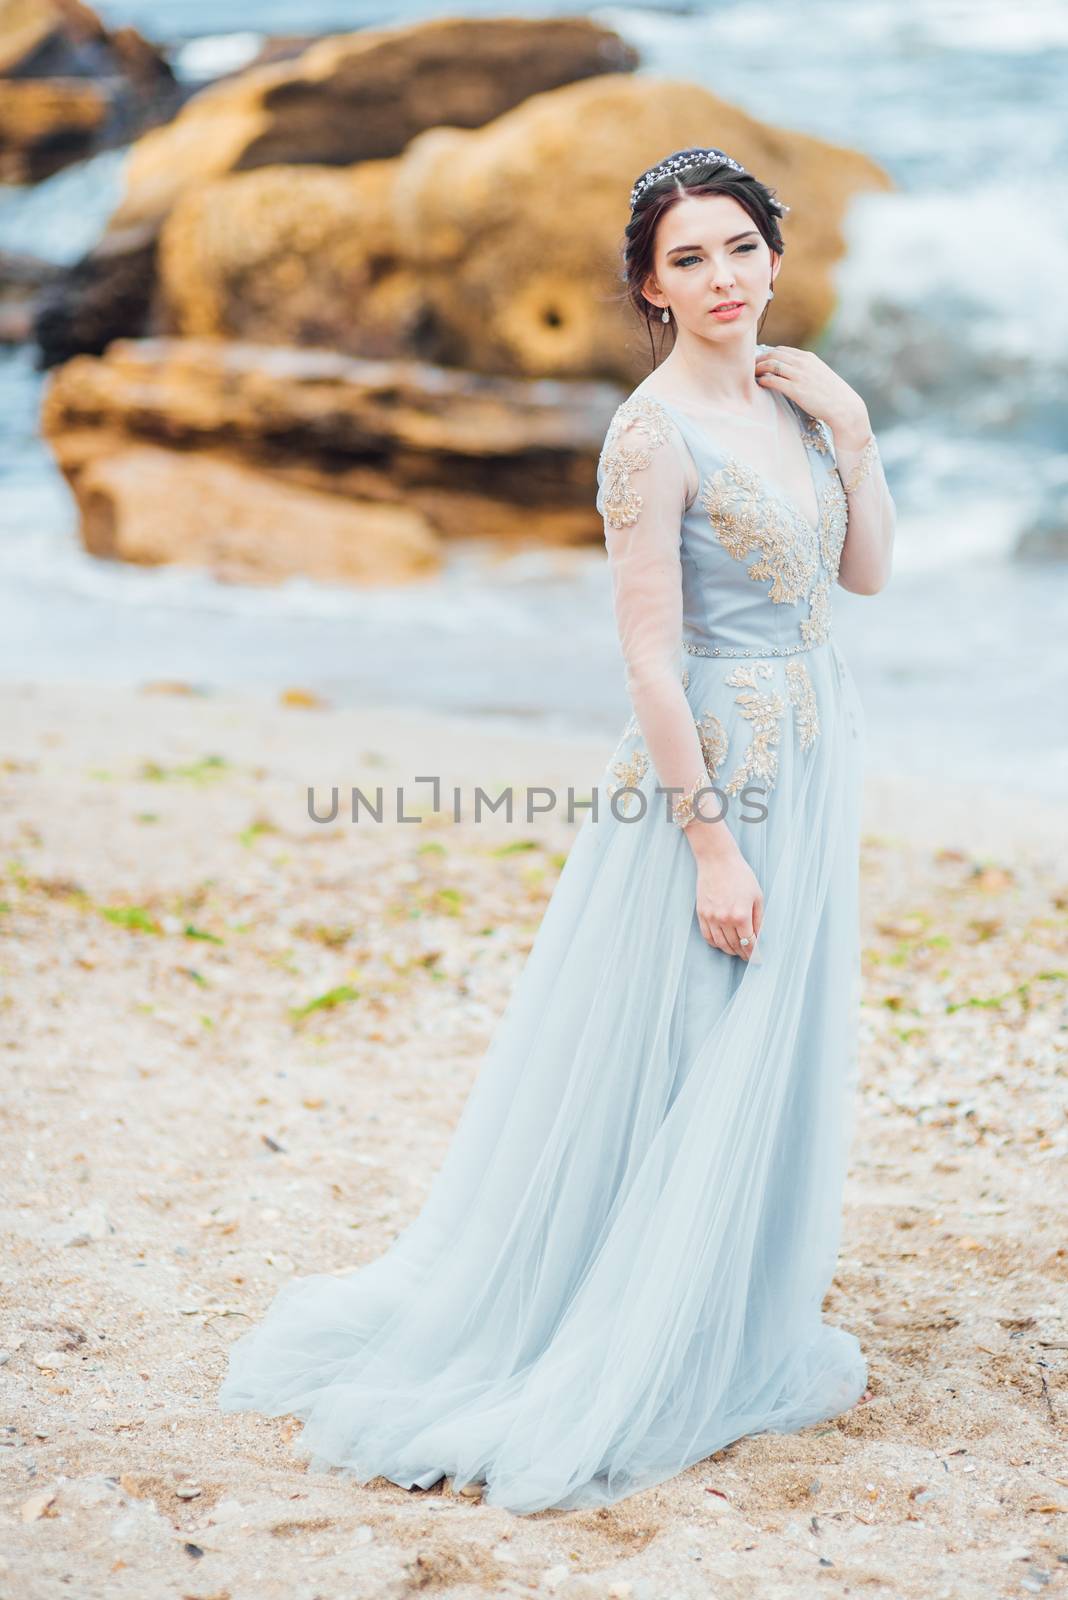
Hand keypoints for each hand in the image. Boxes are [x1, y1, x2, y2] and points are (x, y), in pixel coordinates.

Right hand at [693, 839, 763, 961]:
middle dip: (743, 953)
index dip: (754, 954)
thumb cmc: (740, 875)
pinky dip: (715, 943)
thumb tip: (758, 936)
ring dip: (730, 950)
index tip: (757, 959)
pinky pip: (707, 936)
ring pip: (720, 944)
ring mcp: (711, 917)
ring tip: (737, 951)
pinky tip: (722, 943)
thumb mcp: (757, 896)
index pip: (749, 943)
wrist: (717, 860)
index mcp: (741, 915)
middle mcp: (725, 919)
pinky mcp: (701, 913)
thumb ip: (758, 919)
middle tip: (748, 956)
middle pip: (735, 945)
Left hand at [755, 345, 869, 441]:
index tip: (759, 362)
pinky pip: (774, 380)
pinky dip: (764, 380)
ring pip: (771, 365)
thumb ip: (805, 370)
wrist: (844, 406)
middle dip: (759, 360)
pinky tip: (759, 384)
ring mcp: (799, 375)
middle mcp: (803, 363)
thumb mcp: (819, 374)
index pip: (781, 350)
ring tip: (752, 376)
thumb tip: (791, 372)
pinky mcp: (796, 390)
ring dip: (758, 369)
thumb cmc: (831, 394)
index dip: (767, 354)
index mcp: (808, 357)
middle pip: (773, 354)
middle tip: (750, 368)